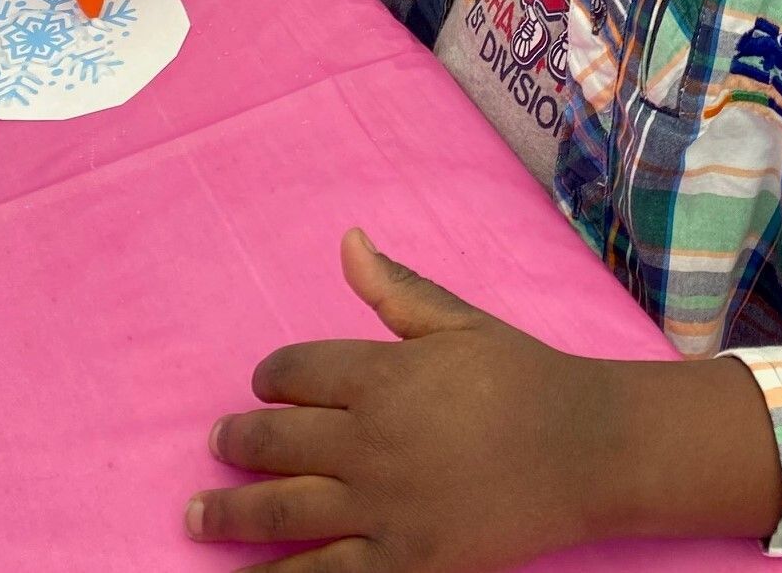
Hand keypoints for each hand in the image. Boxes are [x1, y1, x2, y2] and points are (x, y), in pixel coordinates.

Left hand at [186, 231, 608, 571]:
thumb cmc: (523, 376)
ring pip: (283, 512)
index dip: (271, 378)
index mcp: (382, 376)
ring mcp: (381, 509)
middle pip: (278, 442)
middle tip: (215, 446)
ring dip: (231, 515)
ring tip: (198, 517)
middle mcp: (370, 442)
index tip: (262, 387)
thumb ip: (395, 289)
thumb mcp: (458, 322)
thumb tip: (347, 241)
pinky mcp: (401, 563)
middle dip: (237, 443)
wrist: (583, 450)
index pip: (297, 372)